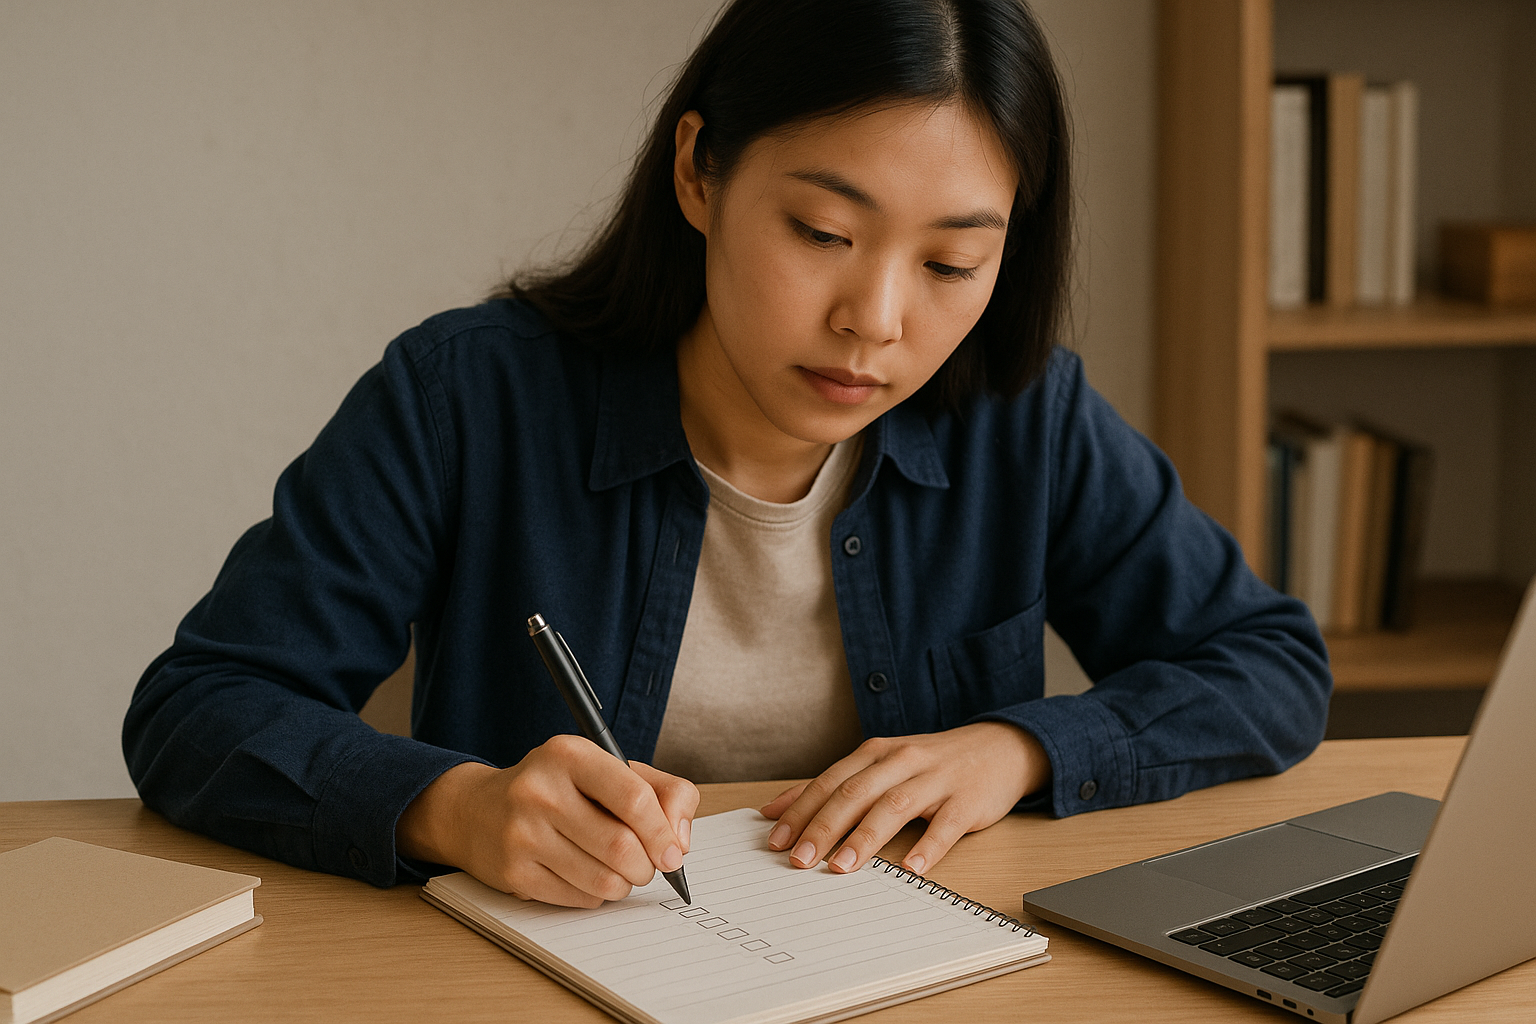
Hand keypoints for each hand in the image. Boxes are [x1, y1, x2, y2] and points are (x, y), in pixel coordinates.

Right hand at [397, 734, 698, 907]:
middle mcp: (541, 790)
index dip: (662, 832)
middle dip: (647, 866)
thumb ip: (663, 791)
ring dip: (625, 884)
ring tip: (621, 872)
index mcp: (570, 754)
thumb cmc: (558, 788)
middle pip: (621, 846)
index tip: (673, 851)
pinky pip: (579, 898)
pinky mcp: (513, 872)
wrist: (477, 811)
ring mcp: (522, 833)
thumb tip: (681, 840)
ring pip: (603, 879)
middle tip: (648, 866)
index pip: (634, 798)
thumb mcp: (609, 769)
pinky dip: (597, 894)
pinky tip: (587, 875)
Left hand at [759, 722, 1049, 876]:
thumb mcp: (880, 764)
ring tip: (842, 867)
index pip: (830, 782)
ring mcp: (935, 779)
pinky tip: (912, 869)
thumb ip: (832, 786)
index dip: (801, 811)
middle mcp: (901, 760)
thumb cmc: (930, 763)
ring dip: (865, 838)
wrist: (998, 748)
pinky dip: (928, 847)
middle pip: (856, 793)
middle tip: (800, 859)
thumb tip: (775, 811)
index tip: (776, 841)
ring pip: (894, 806)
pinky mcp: (966, 800)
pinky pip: (946, 825)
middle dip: (823, 827)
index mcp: (875, 753)